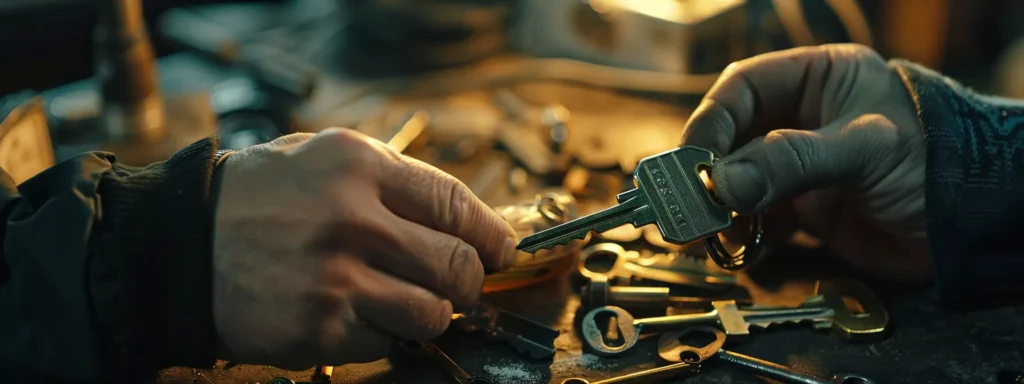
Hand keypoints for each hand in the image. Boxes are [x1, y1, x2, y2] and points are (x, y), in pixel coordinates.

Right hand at [212, 128, 517, 368]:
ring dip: (434, 312)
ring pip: (435, 312)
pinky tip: (364, 315)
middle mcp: (353, 219)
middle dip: (472, 279)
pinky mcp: (321, 328)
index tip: (503, 249)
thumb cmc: (259, 198)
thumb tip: (464, 219)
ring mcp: (337, 278)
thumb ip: (393, 181)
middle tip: (464, 282)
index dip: (492, 233)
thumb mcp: (323, 156)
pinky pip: (389, 341)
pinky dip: (389, 334)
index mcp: (358, 166)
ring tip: (411, 301)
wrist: (179, 246)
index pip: (457, 204)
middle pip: (458, 264)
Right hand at [681, 44, 929, 283]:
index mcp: (817, 79)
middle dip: (709, 173)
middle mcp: (799, 118)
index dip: (711, 121)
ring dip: (721, 209)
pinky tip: (744, 247)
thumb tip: (724, 183)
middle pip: (731, 138)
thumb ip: (792, 161)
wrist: (976, 224)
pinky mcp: (804, 210)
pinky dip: (744, 235)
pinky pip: (756, 219)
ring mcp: (799, 166)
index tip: (693, 160)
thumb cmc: (934, 161)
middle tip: (691, 204)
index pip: (742, 88)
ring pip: (737, 182)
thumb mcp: (865, 149)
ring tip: (715, 234)